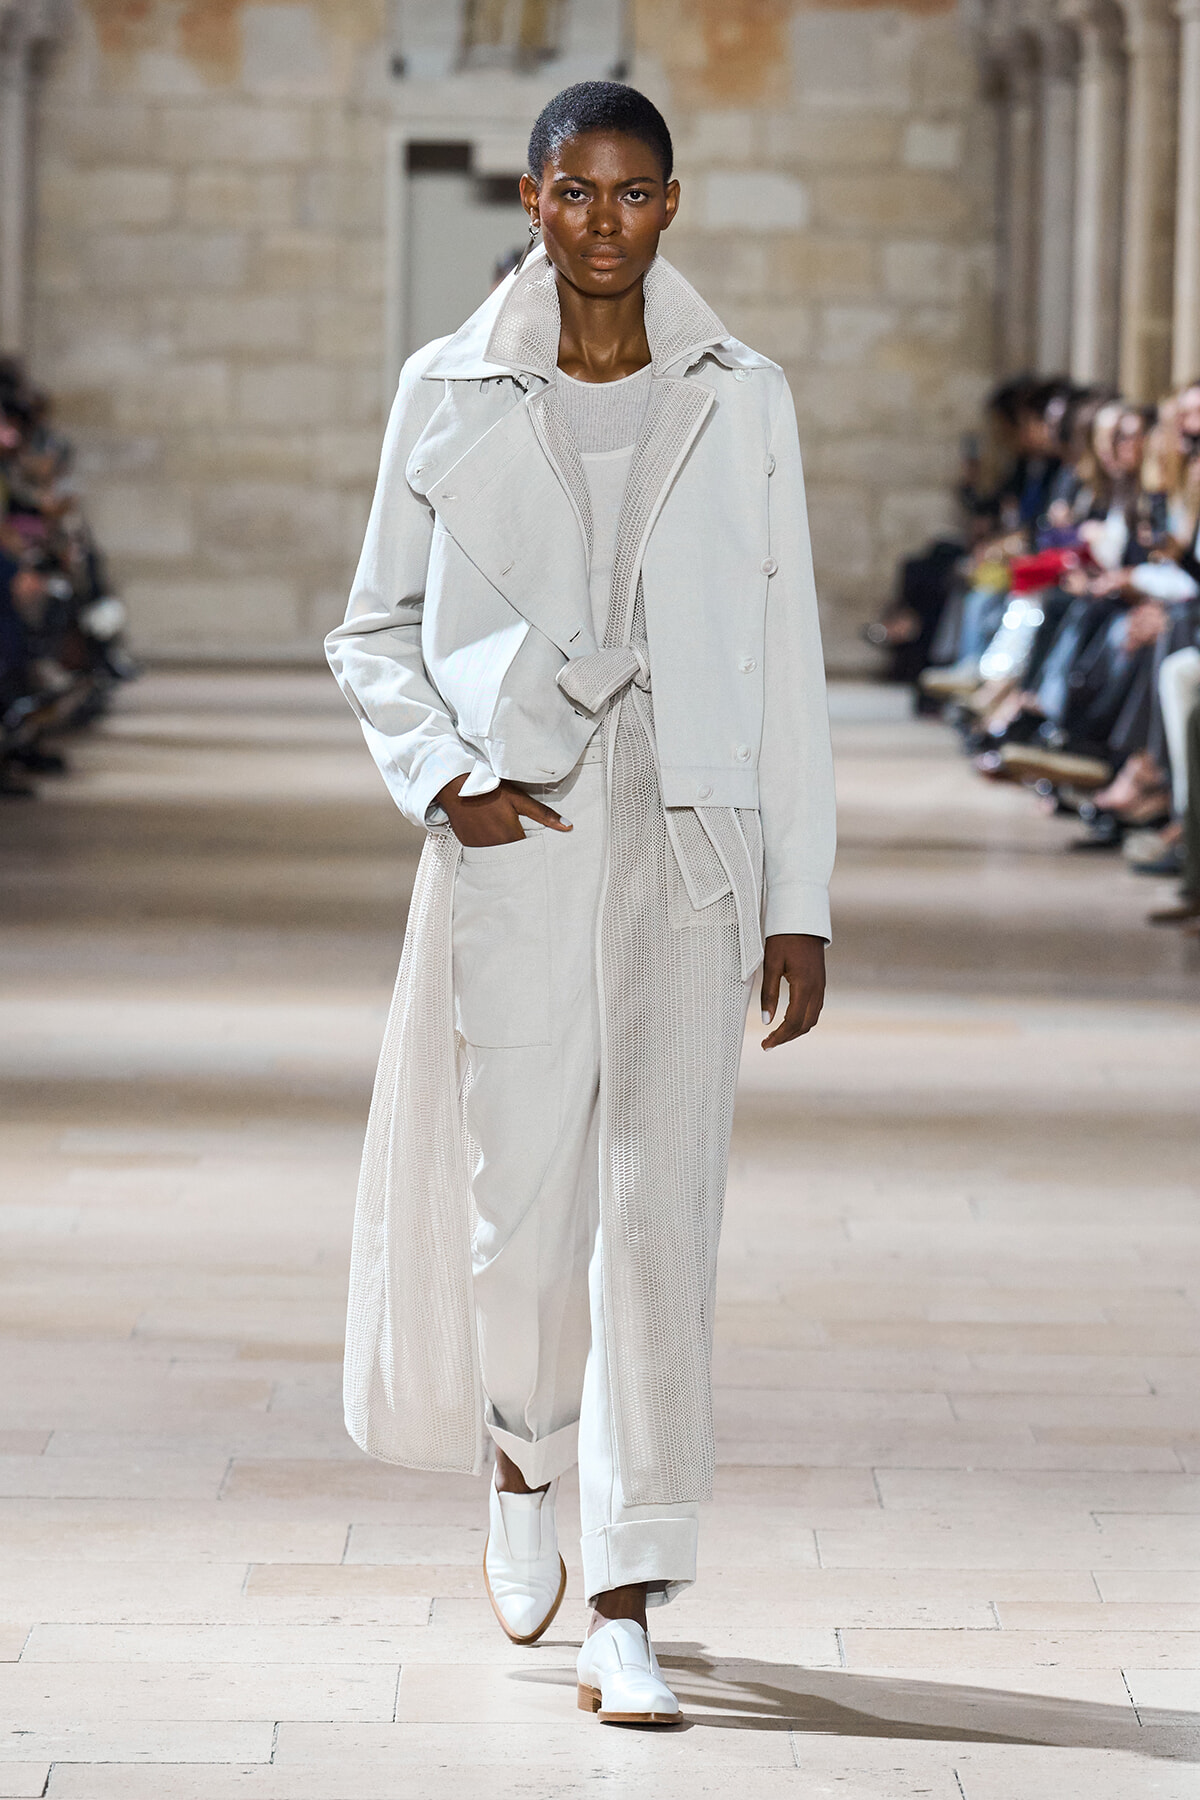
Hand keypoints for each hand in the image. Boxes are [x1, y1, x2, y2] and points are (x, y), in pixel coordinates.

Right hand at [436, 775, 572, 847]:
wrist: (457, 787)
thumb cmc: (491, 790)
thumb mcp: (519, 799)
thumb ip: (543, 814)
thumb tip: (568, 826)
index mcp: (511, 838)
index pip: (528, 856)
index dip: (534, 856)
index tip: (539, 858)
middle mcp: (495, 847)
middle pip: (512, 860)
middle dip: (519, 858)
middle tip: (523, 856)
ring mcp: (480, 847)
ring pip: (496, 859)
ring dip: (503, 855)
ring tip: (506, 847)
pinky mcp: (468, 845)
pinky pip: (482, 853)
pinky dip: (488, 850)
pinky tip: (490, 841)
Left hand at [760, 933, 825, 1049]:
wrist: (803, 918)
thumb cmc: (783, 938)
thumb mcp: (771, 964)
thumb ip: (768, 994)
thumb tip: (765, 1020)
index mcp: (805, 986)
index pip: (793, 1022)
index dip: (779, 1037)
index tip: (765, 1045)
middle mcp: (817, 990)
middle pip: (805, 1025)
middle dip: (787, 1038)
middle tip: (768, 1044)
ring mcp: (821, 986)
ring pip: (812, 1018)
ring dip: (795, 1030)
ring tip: (776, 1035)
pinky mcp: (820, 982)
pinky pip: (815, 1008)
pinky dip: (802, 1020)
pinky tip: (789, 1020)